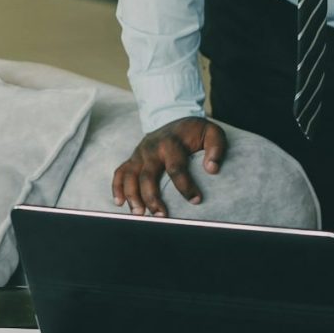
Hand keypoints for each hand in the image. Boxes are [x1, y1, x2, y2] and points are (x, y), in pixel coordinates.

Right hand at [111, 116, 226, 217]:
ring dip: (132, 196)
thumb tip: (212, 169)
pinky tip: (119, 203)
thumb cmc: (194, 131)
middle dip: (152, 198)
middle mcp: (152, 149)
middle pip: (148, 176)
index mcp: (171, 143)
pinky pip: (120, 172)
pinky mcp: (133, 158)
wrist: (174, 116)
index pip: (176, 167)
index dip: (185, 186)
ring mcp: (140, 153)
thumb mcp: (211, 132)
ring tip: (139, 214)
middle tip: (162, 216)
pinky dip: (117, 187)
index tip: (196, 200)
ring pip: (130, 176)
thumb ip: (216, 148)